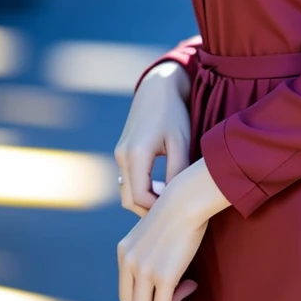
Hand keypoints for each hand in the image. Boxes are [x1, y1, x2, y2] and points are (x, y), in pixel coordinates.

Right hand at [115, 67, 190, 216]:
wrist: (158, 88)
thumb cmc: (174, 113)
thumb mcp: (180, 142)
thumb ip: (176, 172)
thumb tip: (173, 199)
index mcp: (136, 154)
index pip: (141, 197)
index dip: (158, 208)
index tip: (179, 209)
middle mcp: (122, 155)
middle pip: (129, 199)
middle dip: (149, 210)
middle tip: (174, 213)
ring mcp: (120, 154)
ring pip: (126, 191)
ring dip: (144, 200)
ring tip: (169, 201)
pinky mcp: (122, 152)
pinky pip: (128, 180)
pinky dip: (140, 190)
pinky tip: (161, 188)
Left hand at [117, 180, 207, 300]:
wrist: (188, 200)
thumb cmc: (179, 212)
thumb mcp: (155, 233)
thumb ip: (151, 252)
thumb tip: (161, 278)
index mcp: (124, 252)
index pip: (125, 291)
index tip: (165, 299)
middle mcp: (129, 263)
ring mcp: (144, 271)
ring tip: (189, 296)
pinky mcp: (163, 276)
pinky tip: (191, 299)